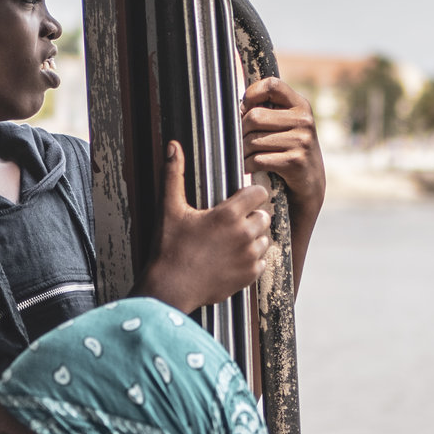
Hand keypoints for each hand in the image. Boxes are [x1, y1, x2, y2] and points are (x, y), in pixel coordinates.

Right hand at [135, 142, 270, 311]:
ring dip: (253, 238)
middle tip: (231, 223)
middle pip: (264, 215)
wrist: (171, 288)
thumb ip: (174, 174)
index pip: (258, 192)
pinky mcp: (249, 275)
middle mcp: (244, 234)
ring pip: (264, 238)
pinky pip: (261, 261)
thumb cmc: (169, 247)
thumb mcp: (170, 209)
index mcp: (228, 214)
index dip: (250, 193)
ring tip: (230, 242)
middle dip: (251, 216)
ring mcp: (249, 256)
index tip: (240, 198)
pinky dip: (251, 259)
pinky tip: (231, 259)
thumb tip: (173, 146)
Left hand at [241, 76, 324, 225]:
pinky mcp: (295, 162)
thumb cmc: (290, 151)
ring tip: (245, 156)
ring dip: (242, 151)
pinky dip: (247, 165)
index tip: (245, 108)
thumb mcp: (288, 125)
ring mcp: (301, 141)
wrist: (310, 184)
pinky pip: (257, 159)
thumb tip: (235, 108)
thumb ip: (269, 111)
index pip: (272, 85)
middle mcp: (304, 120)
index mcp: (300, 105)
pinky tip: (249, 167)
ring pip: (253, 140)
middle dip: (241, 131)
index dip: (252, 94)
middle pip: (254, 117)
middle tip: (240, 141)